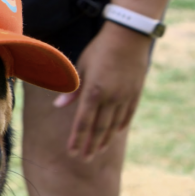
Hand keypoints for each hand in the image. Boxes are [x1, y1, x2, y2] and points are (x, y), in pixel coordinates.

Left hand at [54, 21, 151, 160]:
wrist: (129, 36)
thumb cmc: (99, 49)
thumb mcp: (81, 66)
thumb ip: (72, 89)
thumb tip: (58, 107)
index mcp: (94, 92)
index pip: (83, 122)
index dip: (77, 139)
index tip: (72, 152)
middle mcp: (111, 98)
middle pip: (99, 128)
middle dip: (90, 145)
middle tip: (84, 159)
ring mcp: (125, 96)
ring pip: (114, 125)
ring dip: (104, 139)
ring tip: (97, 151)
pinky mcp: (136, 92)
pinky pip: (128, 114)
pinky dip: (120, 126)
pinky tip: (114, 134)